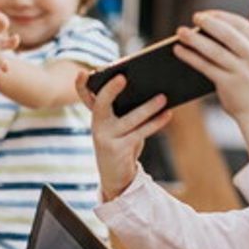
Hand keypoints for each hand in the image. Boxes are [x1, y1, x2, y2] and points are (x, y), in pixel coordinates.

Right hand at [75, 71, 171, 200]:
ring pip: (128, 120)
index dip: (81, 85)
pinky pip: (140, 133)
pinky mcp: (118, 150)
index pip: (85, 97)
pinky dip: (155, 123)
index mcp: (96, 115)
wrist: (116, 176)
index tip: (83, 72)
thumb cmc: (121, 143)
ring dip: (147, 108)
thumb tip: (152, 89)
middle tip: (123, 77)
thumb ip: (124, 109)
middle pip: (101, 104)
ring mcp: (105, 139)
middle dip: (110, 90)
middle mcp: (97, 126)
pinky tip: (167, 114)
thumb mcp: (119, 125)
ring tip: (163, 97)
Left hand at [174, 8, 248, 156]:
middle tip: (194, 17)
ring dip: (195, 39)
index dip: (221, 17)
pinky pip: (205, 66)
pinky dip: (190, 57)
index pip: (240, 25)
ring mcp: (241, 71)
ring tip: (180, 32)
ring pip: (214, 50)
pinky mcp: (228, 84)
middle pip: (228, 34)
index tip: (205, 14)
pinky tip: (179, 50)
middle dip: (209, 23)